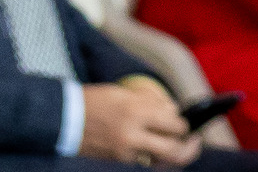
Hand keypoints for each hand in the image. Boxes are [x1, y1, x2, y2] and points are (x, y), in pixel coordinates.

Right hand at [79, 82, 195, 168]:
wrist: (64, 120)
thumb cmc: (95, 101)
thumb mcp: (126, 94)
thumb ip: (151, 103)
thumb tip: (173, 112)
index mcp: (137, 113)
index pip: (175, 124)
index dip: (185, 124)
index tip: (185, 122)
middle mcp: (133, 135)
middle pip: (173, 150)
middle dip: (188, 147)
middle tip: (193, 140)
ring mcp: (124, 152)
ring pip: (160, 161)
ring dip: (172, 155)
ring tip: (179, 147)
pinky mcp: (116, 162)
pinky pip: (142, 163)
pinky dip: (153, 158)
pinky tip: (157, 150)